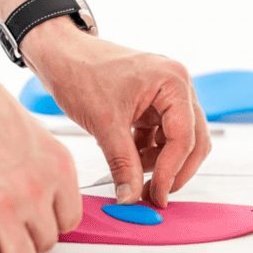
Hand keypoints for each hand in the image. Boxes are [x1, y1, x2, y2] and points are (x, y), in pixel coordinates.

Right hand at [0, 65, 82, 252]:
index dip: (49, 222)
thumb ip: (41, 168)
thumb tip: (43, 194)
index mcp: (58, 167)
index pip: (70, 220)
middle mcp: (38, 190)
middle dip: (27, 238)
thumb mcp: (31, 132)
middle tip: (9, 227)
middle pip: (47, 243)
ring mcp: (5, 207)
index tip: (35, 220)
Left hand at [23, 20, 210, 206]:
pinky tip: (128, 160)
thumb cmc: (80, 71)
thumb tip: (131, 197)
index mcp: (172, 82)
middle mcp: (176, 85)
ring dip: (160, 164)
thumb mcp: (104, 124)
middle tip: (154, 195)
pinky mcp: (153, 103)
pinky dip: (148, 153)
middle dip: (174, 171)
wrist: (59, 55)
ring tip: (134, 178)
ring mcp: (166, 94)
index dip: (171, 172)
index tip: (156, 196)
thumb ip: (123, 164)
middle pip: (192, 141)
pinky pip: (161, 136)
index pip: (185, 137)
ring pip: (178, 141)